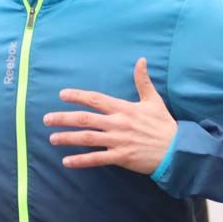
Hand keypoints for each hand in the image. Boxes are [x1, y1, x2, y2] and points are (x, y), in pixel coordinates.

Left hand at [44, 58, 176, 174]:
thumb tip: (141, 60)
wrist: (176, 149)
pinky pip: (96, 159)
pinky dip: (81, 160)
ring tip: (52, 138)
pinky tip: (67, 161)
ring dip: (67, 138)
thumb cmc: (163, 124)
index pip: (96, 99)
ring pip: (87, 138)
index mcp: (124, 108)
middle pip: (85, 119)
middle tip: (47, 119)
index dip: (78, 96)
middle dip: (64, 118)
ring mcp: (118, 141)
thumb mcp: (154, 100)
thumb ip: (143, 81)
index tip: (62, 95)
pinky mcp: (121, 157)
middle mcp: (118, 124)